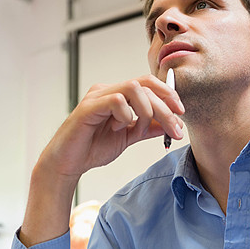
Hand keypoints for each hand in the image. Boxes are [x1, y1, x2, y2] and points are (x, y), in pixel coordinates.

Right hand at [39, 75, 184, 180]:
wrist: (68, 164)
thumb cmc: (92, 148)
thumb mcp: (129, 137)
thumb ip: (148, 129)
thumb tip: (171, 124)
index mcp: (118, 94)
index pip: (149, 84)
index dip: (168, 95)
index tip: (181, 114)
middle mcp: (108, 90)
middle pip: (146, 85)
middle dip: (165, 107)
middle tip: (175, 128)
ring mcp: (97, 96)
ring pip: (133, 88)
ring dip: (147, 110)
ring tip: (141, 130)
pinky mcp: (88, 107)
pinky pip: (116, 100)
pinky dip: (126, 115)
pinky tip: (119, 128)